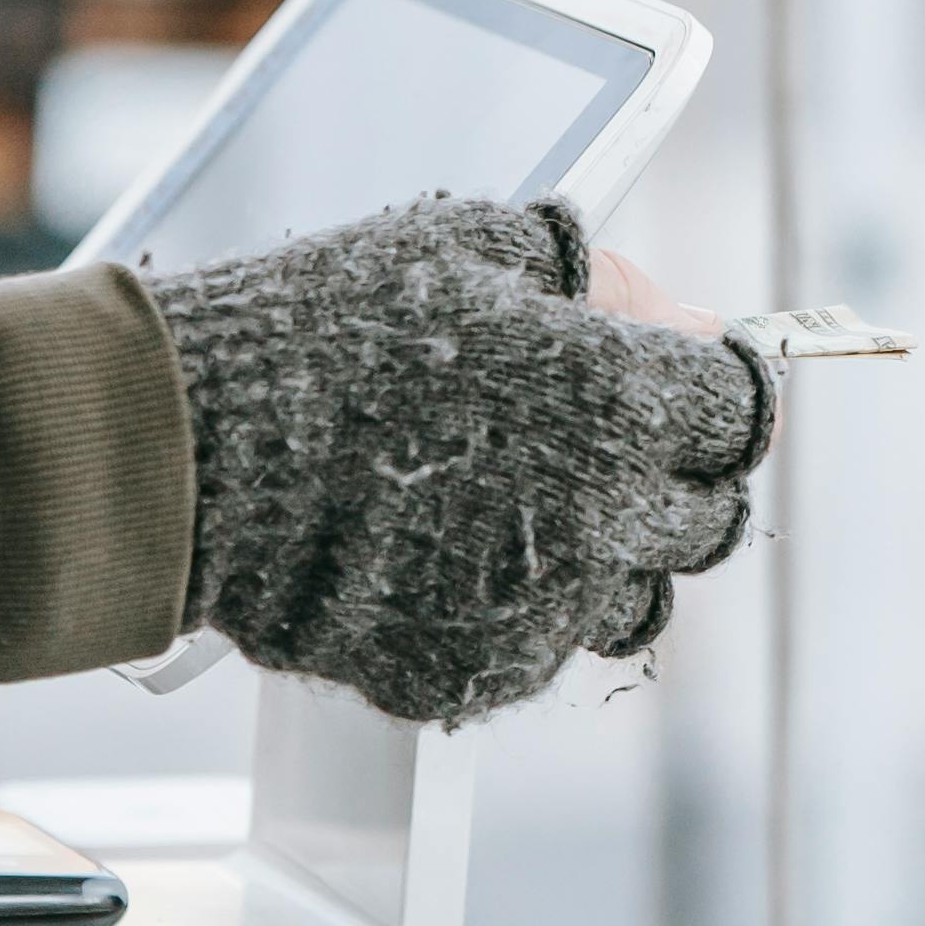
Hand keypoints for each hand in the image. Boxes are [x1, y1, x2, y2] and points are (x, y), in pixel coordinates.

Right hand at [154, 195, 777, 730]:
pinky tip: (442, 549)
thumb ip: (608, 287)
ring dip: (605, 556)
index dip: (719, 391)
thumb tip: (694, 324)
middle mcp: (598, 521)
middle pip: (707, 520)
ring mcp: (533, 614)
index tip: (692, 382)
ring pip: (631, 600)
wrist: (182, 455)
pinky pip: (533, 649)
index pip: (742, 413)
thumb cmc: (323, 330)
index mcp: (619, 401)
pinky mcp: (467, 677)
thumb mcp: (473, 249)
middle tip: (606, 440)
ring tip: (520, 501)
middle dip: (676, 476)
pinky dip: (509, 608)